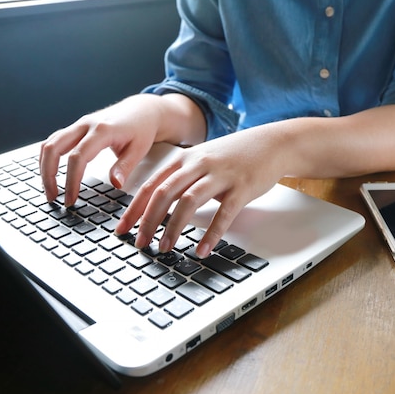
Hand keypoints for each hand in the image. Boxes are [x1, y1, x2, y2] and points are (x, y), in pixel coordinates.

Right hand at [39, 95, 161, 206]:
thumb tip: (115, 184)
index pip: (78, 157)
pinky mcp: (76, 127)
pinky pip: (54, 140)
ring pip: (49, 143)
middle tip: (53, 197)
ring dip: (44, 167)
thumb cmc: (141, 129)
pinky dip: (48, 157)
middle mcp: (86, 124)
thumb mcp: (139, 149)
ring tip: (50, 190)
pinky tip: (51, 173)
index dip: (71, 180)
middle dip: (48, 175)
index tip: (71, 199)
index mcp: (102, 130)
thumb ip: (125, 167)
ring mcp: (79, 124)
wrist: (142, 110)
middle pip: (54, 148)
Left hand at [116, 130, 284, 257]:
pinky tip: (202, 250)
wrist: (272, 143)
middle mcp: (198, 165)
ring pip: (188, 202)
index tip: (122, 229)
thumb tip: (155, 207)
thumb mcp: (201, 161)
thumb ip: (180, 179)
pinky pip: (223, 213)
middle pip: (164, 193)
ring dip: (173, 228)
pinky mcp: (241, 188)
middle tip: (140, 243)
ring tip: (165, 248)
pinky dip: (211, 234)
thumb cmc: (233, 156)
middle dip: (148, 221)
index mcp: (184, 160)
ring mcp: (220, 175)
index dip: (134, 209)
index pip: (151, 186)